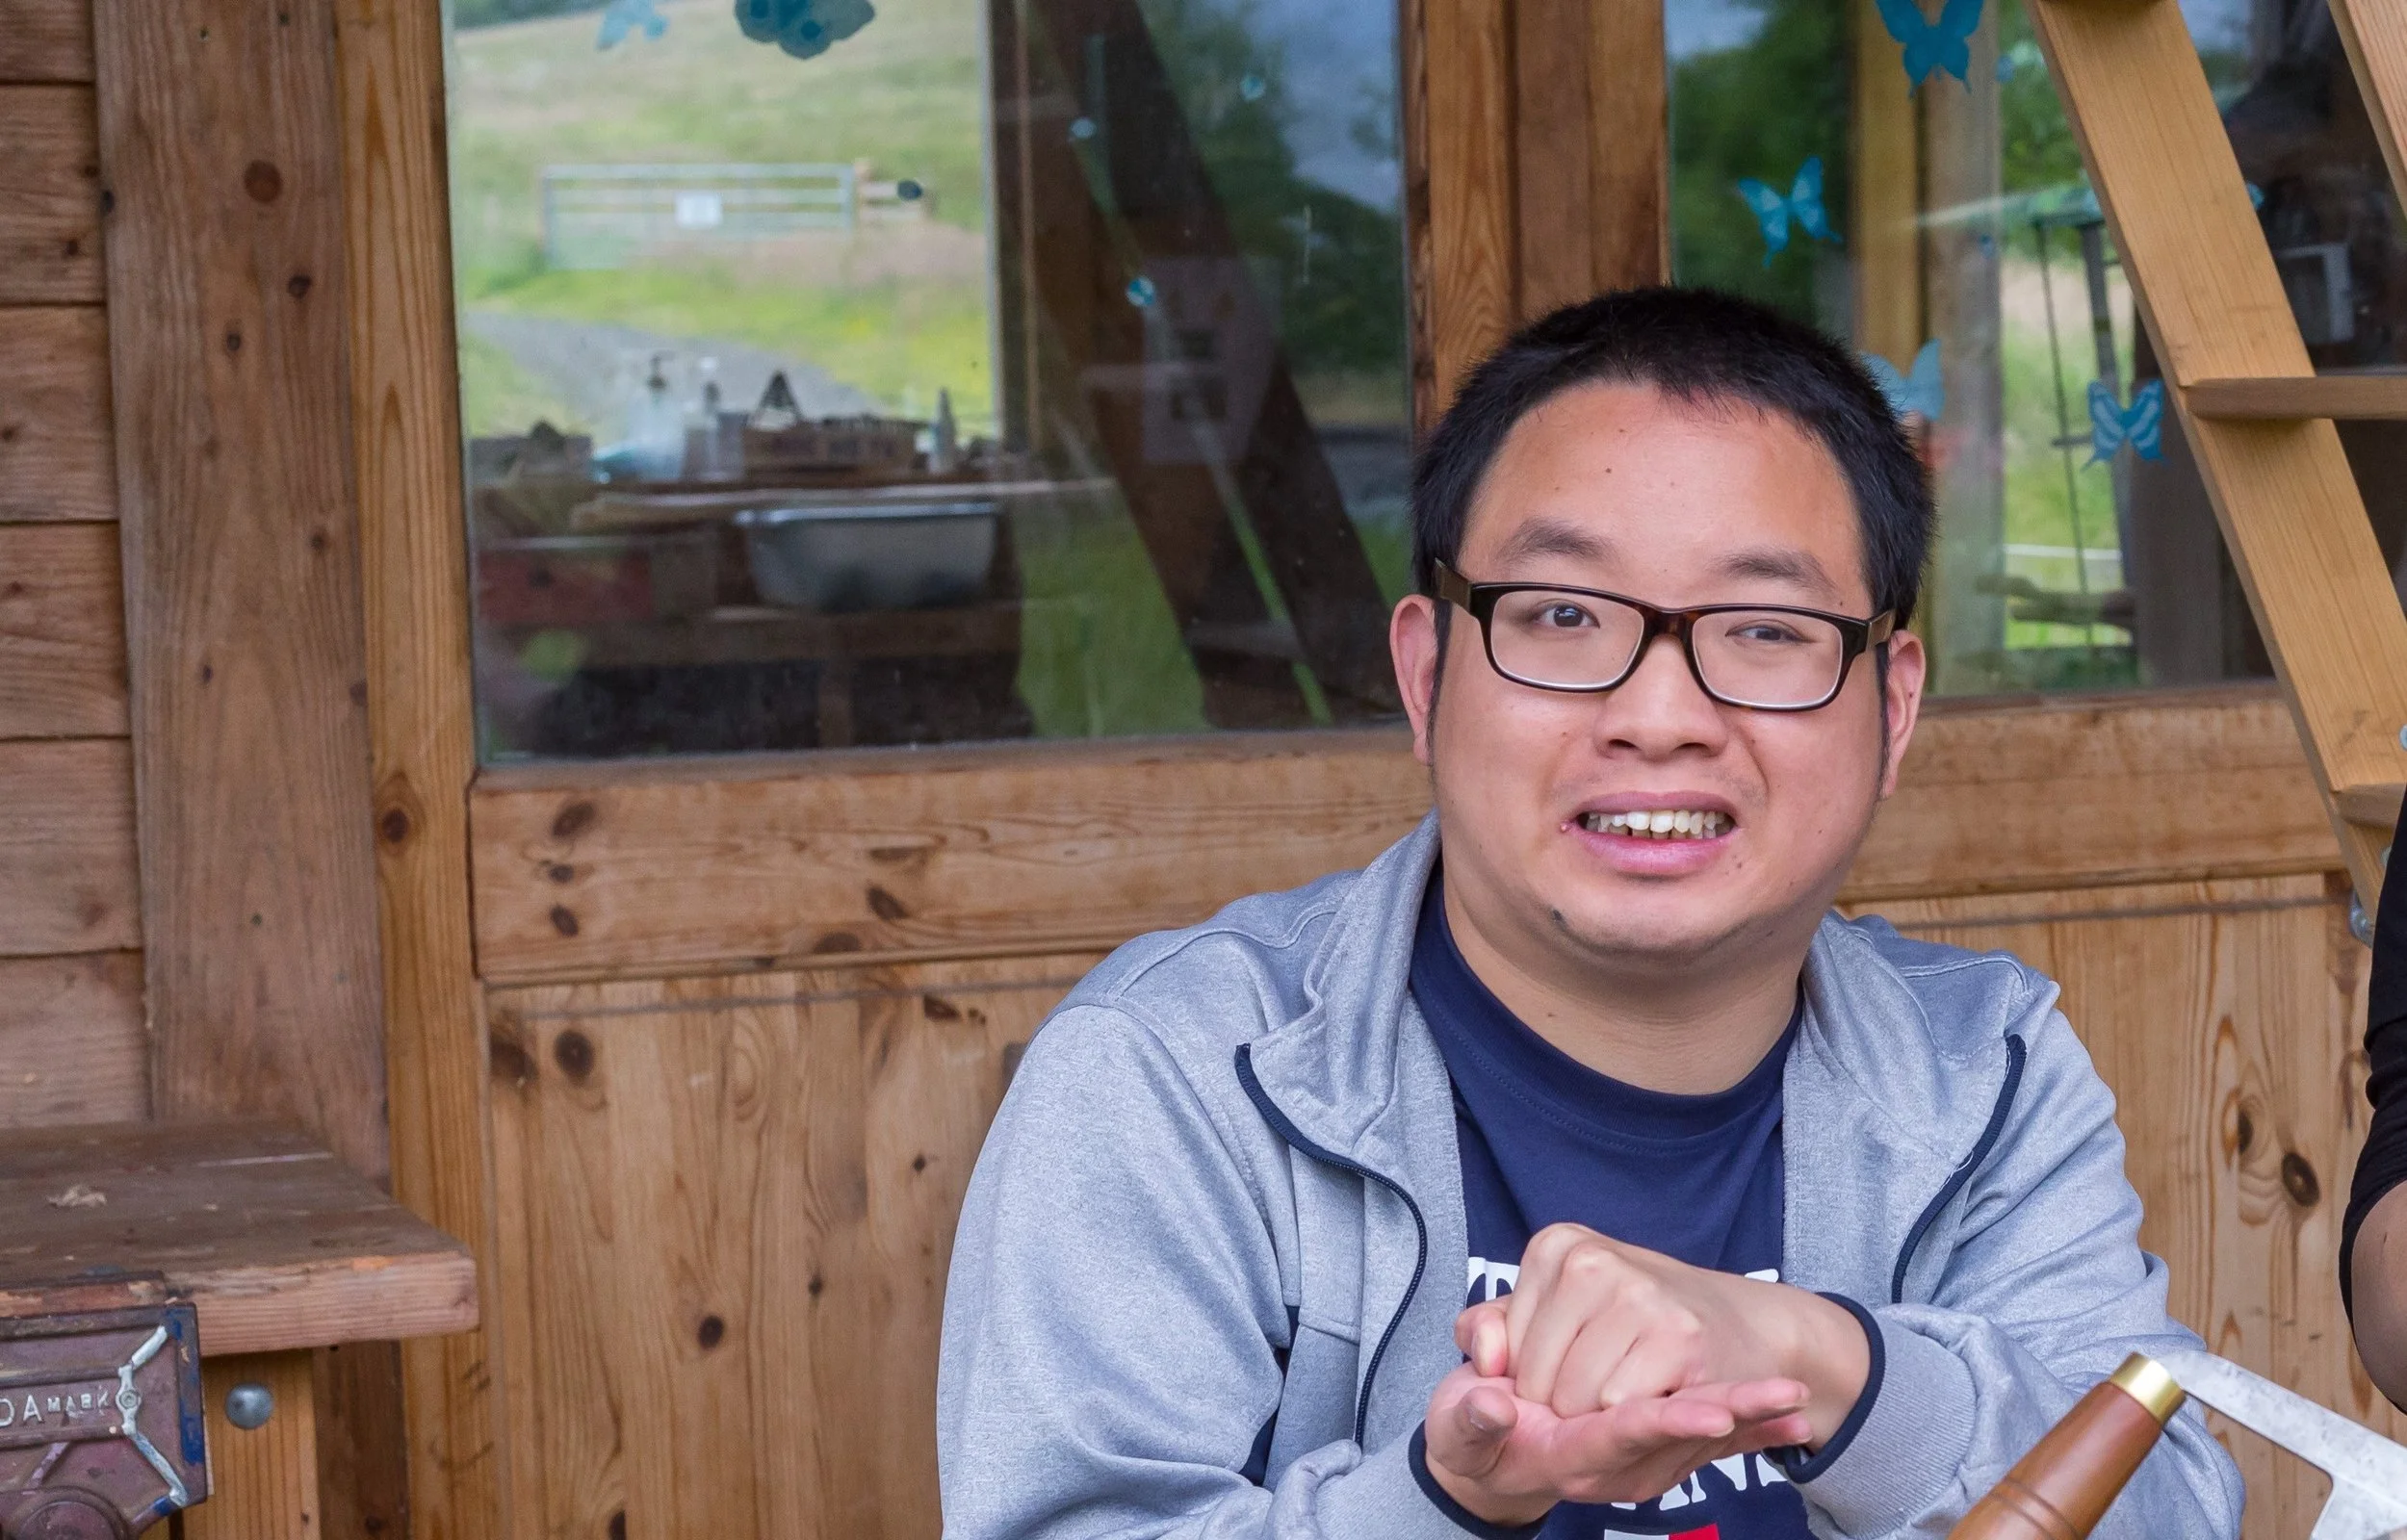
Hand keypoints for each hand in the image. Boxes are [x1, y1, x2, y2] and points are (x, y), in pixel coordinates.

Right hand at [1421, 1352, 1810, 1524]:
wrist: (1487, 1458)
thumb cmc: (1471, 1435)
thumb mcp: (1458, 1429)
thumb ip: (1471, 1421)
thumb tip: (1493, 1406)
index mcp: (1568, 1455)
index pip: (1623, 1433)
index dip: (1666, 1419)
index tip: (1714, 1407)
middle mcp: (1610, 1462)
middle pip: (1677, 1433)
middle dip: (1732, 1415)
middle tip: (1788, 1398)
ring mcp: (1633, 1457)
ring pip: (1699, 1436)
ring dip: (1751, 1420)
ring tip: (1799, 1403)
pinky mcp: (1646, 1443)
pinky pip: (1705, 1439)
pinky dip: (1750, 1431)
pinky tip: (1792, 1423)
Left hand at [1481, 1223, 1869, 1446]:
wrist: (1747, 1328)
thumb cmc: (1635, 1326)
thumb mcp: (1553, 1313)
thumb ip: (1490, 1333)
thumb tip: (1486, 1365)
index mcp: (1555, 1245)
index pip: (1505, 1351)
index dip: (1536, 1376)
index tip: (1577, 1357)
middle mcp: (1590, 1259)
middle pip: (1538, 1381)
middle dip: (1565, 1403)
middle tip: (1612, 1379)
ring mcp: (1635, 1293)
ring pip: (1576, 1401)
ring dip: (1602, 1418)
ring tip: (1637, 1385)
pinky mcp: (1676, 1338)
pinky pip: (1621, 1409)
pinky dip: (1638, 1420)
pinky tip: (1665, 1394)